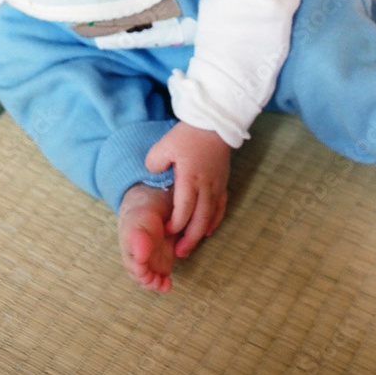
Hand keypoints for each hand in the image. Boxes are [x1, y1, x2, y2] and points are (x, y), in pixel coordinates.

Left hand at [145, 121, 230, 257]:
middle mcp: (206, 186)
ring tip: (191, 246)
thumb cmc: (189, 134)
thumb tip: (152, 174)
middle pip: (199, 220)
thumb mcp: (165, 144)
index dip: (175, 225)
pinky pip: (221, 207)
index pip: (184, 210)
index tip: (165, 231)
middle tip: (179, 253)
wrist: (215, 121)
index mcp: (190, 179)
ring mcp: (217, 185)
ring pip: (211, 216)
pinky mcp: (223, 181)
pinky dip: (215, 221)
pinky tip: (208, 230)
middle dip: (189, 239)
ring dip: (200, 233)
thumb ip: (154, 162)